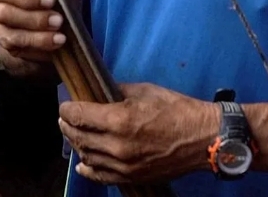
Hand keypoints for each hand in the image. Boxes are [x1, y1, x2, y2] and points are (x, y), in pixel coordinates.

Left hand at [59, 83, 217, 184]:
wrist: (203, 138)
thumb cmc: (177, 109)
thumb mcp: (146, 90)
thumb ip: (118, 91)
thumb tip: (101, 91)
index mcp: (119, 120)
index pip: (80, 115)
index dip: (67, 109)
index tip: (64, 104)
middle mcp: (117, 146)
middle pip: (80, 137)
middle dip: (68, 126)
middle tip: (64, 118)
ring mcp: (124, 165)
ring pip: (88, 156)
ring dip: (77, 144)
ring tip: (73, 134)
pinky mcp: (132, 177)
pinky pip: (102, 176)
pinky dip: (89, 169)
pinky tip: (83, 163)